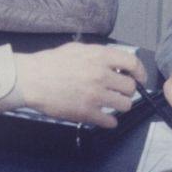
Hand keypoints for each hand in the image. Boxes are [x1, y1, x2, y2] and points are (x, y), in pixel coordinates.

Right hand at [14, 43, 145, 128]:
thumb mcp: (77, 49)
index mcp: (100, 57)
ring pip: (124, 105)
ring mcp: (95, 95)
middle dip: (127, 91)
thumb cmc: (51, 63)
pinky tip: (104, 118)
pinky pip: (110, 121)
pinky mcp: (86, 112)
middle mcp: (101, 75)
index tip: (140, 78)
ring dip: (120, 106)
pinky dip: (109, 121)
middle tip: (119, 92)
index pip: (133, 63)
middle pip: (130, 87)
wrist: (31, 80)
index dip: (140, 72)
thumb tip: (114, 62)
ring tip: (111, 104)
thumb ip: (98, 54)